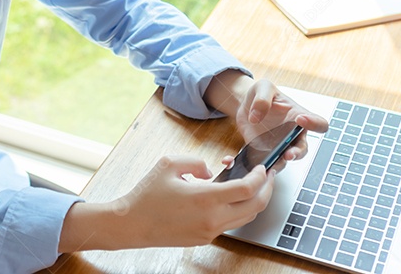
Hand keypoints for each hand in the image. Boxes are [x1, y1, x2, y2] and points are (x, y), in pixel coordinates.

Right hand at [109, 155, 273, 247]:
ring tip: (251, 185)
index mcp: (206, 198)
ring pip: (245, 218)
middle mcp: (212, 219)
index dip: (260, 177)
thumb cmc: (147, 194)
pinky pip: (230, 224)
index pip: (247, 189)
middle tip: (268, 177)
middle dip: (267, 190)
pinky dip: (237, 210)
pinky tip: (229, 197)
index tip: (262, 167)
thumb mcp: (169, 164)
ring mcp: (210, 231)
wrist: (132, 224)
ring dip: (254, 201)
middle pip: (255, 207)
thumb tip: (212, 172)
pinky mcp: (205, 238)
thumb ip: (196, 162)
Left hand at [235, 79, 328, 163]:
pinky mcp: (263, 152)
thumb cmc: (262, 93)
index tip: (301, 119)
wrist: (246, 103)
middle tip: (288, 154)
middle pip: (303, 149)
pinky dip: (250, 165)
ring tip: (268, 165)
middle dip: (297, 153)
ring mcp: (278, 145)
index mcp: (298, 116)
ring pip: (283, 161)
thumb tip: (256, 117)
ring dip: (277, 164)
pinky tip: (235, 161)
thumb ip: (262, 99)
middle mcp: (292, 134)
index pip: (318, 123)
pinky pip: (260, 162)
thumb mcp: (262, 87)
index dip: (314, 124)